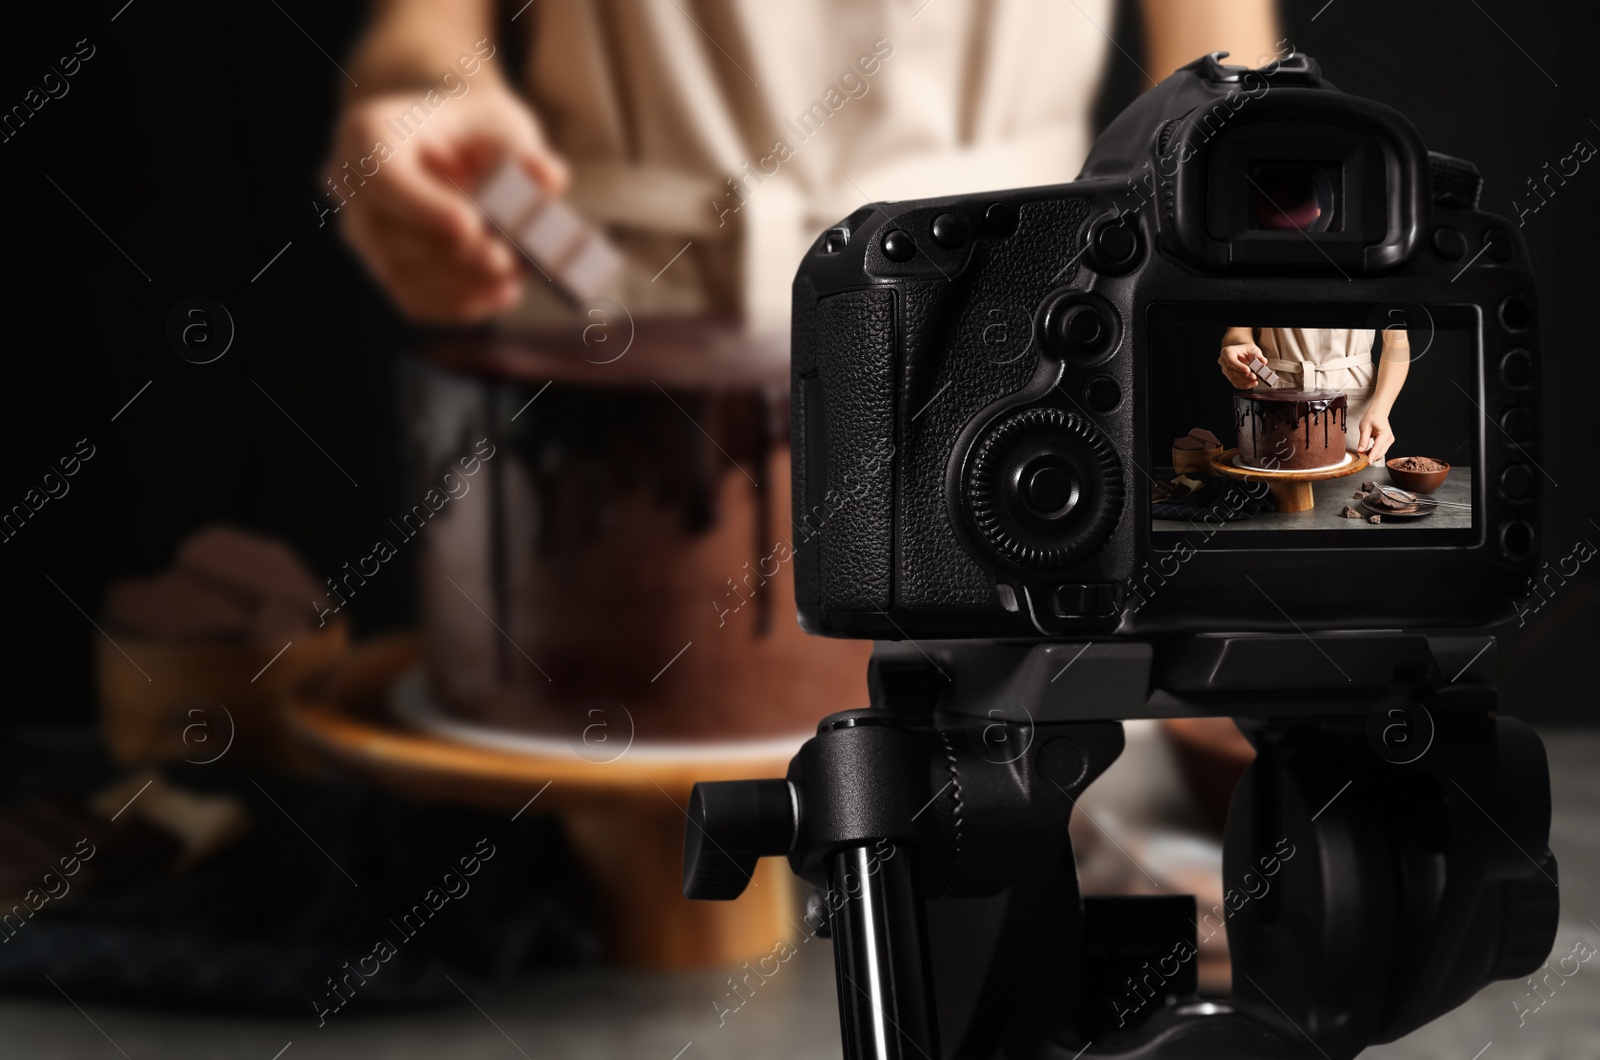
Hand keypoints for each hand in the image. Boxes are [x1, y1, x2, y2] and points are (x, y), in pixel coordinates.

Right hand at [323, 80, 568, 322]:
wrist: (454, 146)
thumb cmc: (476, 130)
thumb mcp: (502, 123)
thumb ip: (523, 150)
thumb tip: (550, 180)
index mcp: (367, 133)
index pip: (381, 175)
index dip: (423, 207)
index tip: (470, 226)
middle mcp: (351, 186)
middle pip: (392, 234)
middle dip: (456, 255)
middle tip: (510, 262)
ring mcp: (363, 233)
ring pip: (402, 273)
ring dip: (465, 283)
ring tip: (518, 276)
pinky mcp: (384, 269)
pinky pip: (415, 299)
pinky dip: (461, 303)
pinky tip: (503, 295)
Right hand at [1218, 341, 1261, 387]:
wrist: (1244, 353)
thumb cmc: (1247, 351)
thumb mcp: (1253, 350)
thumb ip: (1258, 356)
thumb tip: (1263, 362)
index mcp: (1227, 352)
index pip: (1230, 361)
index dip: (1239, 367)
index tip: (1248, 370)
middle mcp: (1224, 362)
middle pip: (1231, 371)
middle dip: (1243, 376)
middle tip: (1254, 376)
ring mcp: (1226, 371)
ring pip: (1233, 379)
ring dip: (1245, 381)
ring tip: (1256, 379)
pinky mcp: (1230, 378)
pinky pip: (1236, 384)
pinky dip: (1245, 385)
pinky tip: (1253, 383)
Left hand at [1357, 411, 1393, 466]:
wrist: (1379, 412)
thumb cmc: (1372, 417)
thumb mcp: (1364, 428)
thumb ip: (1363, 440)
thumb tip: (1360, 451)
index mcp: (1385, 434)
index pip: (1377, 448)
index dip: (1372, 456)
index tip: (1367, 462)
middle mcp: (1389, 439)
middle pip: (1380, 453)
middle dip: (1371, 458)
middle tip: (1360, 460)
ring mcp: (1389, 441)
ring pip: (1381, 454)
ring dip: (1372, 456)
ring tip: (1362, 455)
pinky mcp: (1387, 443)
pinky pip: (1380, 451)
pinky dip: (1373, 453)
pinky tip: (1366, 452)